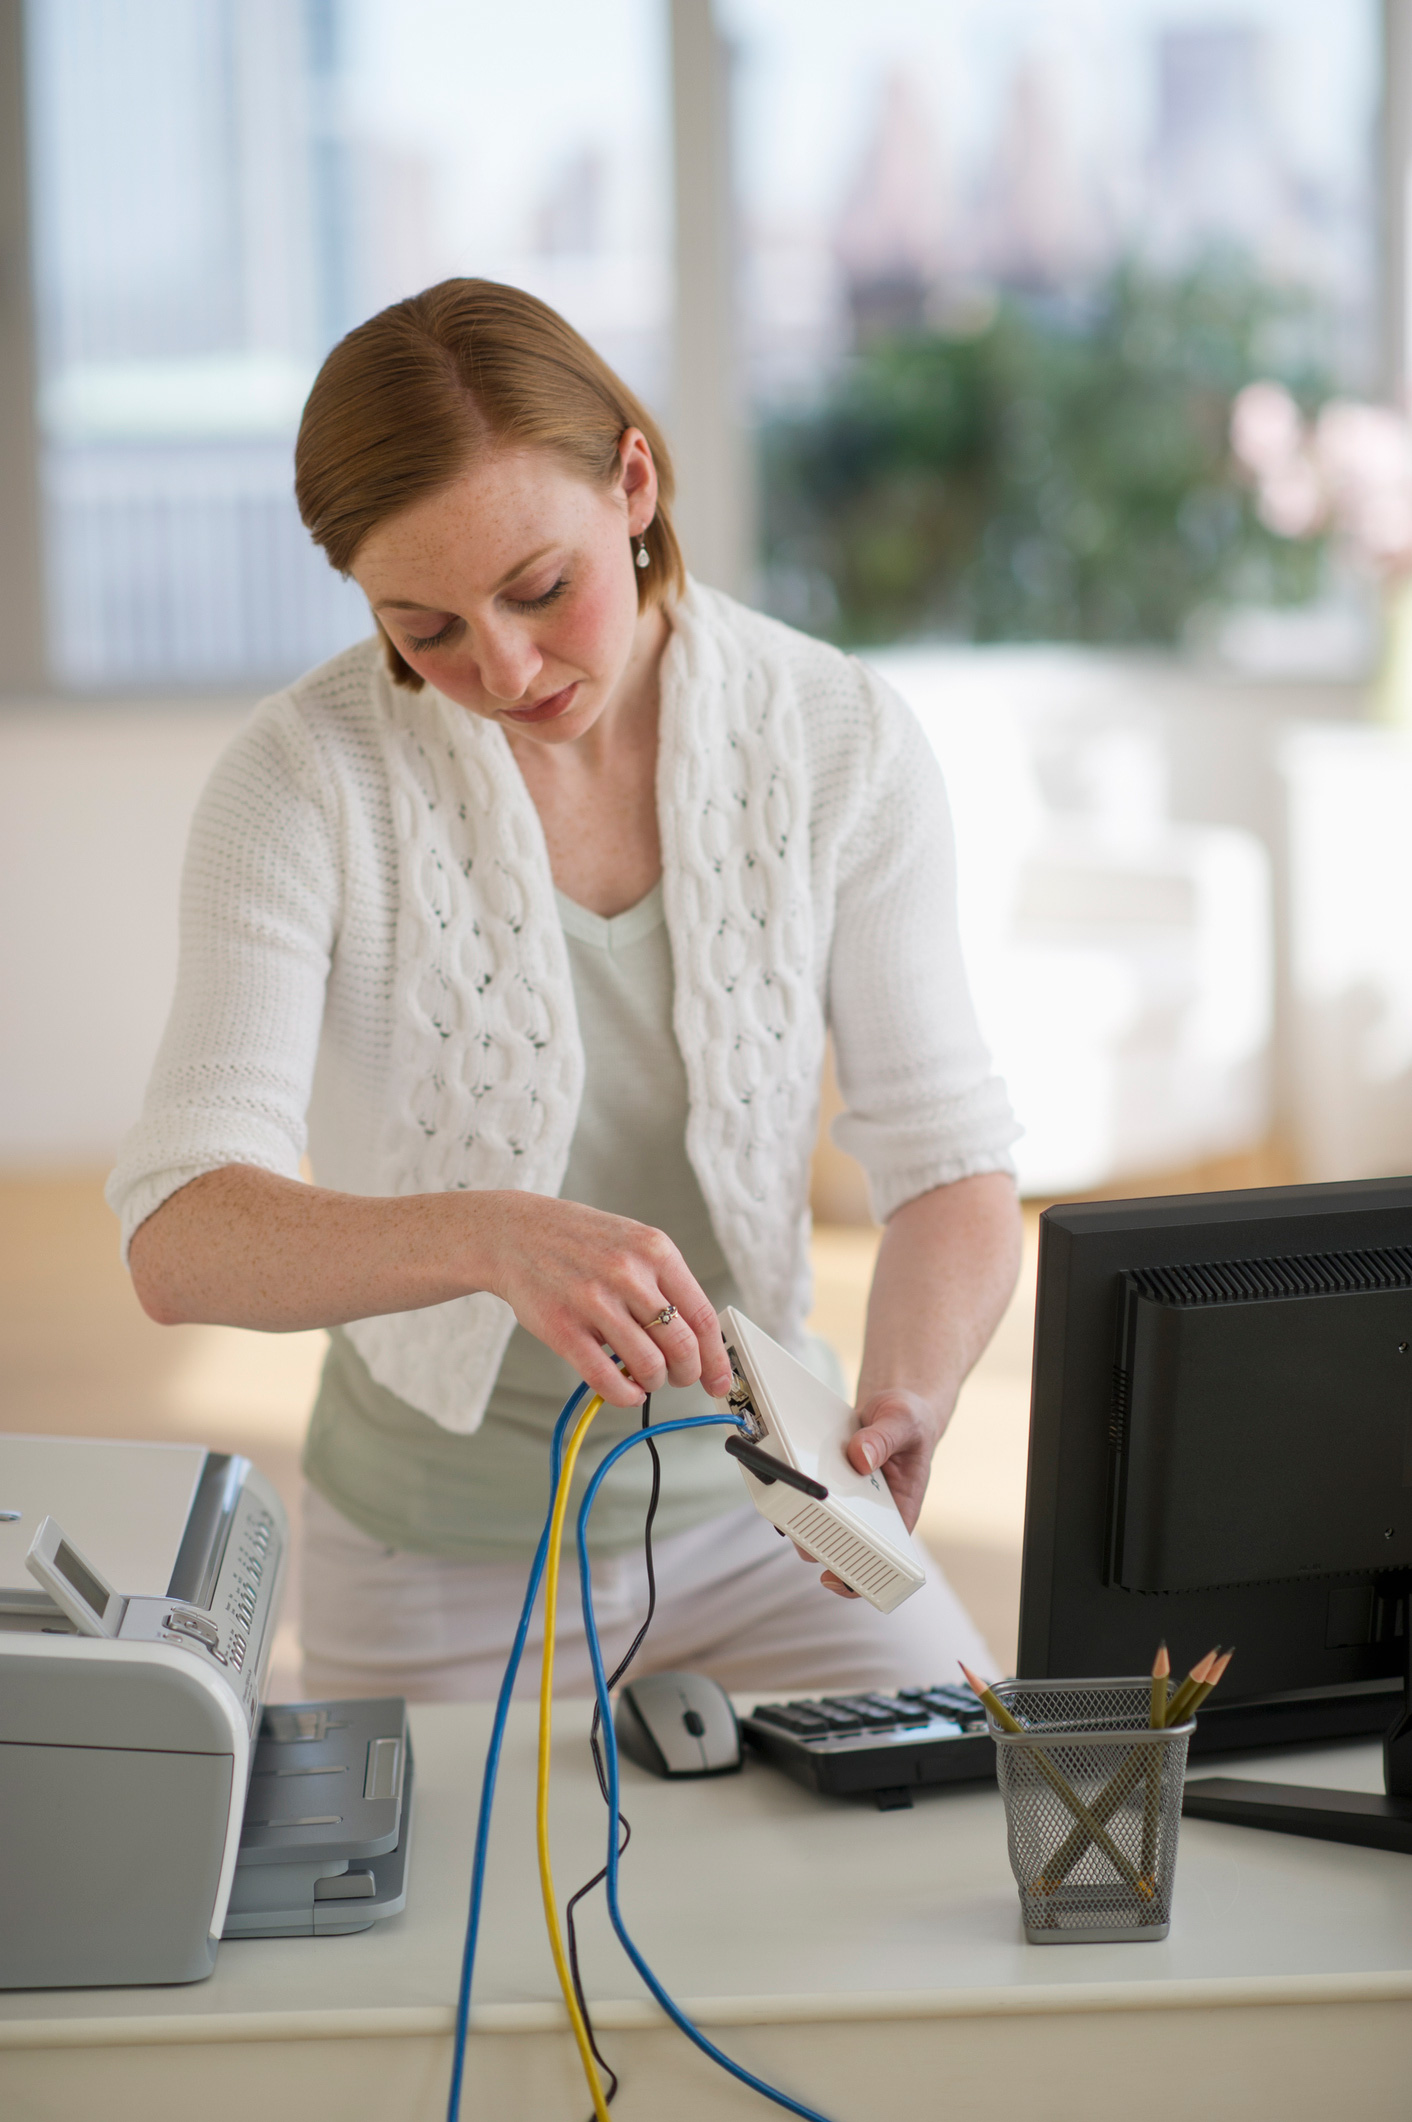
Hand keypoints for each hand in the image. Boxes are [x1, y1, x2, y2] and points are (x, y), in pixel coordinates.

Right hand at [474, 1192, 732, 1408]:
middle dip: (687, 1374)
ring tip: (645, 1377)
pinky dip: (623, 1395)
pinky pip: (606, 1378)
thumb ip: (665, 1284)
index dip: (717, 1358)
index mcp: (655, 1251)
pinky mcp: (563, 1328)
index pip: (702, 1317)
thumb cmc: (580, 1242)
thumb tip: (699, 1339)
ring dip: (653, 1383)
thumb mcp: (633, 1243)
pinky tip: (624, 1390)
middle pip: (681, 1346)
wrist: (516, 1233)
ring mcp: (594, 1301)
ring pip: (648, 1366)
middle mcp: (628, 1274)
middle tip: (679, 1378)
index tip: (719, 1380)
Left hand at [803, 1386, 944, 1597]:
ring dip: (799, 1520)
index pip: (883, 1559)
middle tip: (796, 1531)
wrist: (895, 1405)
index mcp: (900, 1510)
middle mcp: (872, 1512)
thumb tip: (860, 1459)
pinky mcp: (828, 1483)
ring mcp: (848, 1500)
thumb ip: (884, 1439)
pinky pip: (808, 1497)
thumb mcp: (903, 1422)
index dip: (856, 1577)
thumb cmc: (909, 1420)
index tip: (831, 1577)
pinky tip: (783, 1479)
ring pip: (819, 1525)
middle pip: (841, 1546)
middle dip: (816, 1545)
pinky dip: (794, 1492)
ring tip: (786, 1500)